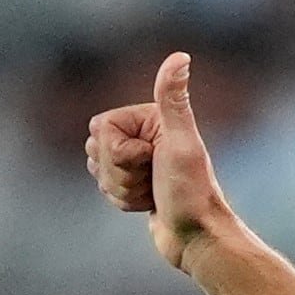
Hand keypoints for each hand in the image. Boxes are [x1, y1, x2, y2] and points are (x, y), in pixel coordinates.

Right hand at [86, 52, 234, 272]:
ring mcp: (138, 159)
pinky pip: (106, 187)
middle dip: (119, 172)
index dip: (119, 150)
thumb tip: (180, 57)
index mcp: (150, 118)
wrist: (198, 237)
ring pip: (99, 170)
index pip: (100, 127)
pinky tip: (148, 205)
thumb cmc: (191, 192)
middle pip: (96, 148)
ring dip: (122, 189)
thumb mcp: (182, 142)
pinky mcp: (135, 182)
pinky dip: (123, 200)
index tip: (151, 160)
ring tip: (152, 194)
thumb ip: (173, 100)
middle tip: (153, 180)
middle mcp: (144, 134)